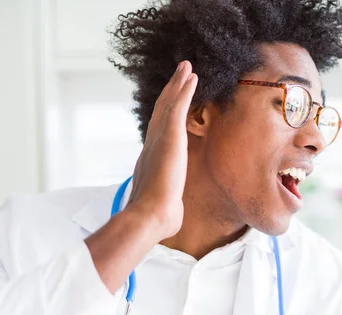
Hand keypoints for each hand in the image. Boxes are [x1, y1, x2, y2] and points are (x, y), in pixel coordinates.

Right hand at [125, 61, 197, 239]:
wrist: (150, 216)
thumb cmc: (157, 218)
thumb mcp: (165, 207)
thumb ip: (168, 205)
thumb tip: (172, 220)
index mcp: (151, 160)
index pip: (160, 132)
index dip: (165, 115)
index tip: (170, 104)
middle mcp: (152, 145)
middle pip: (161, 112)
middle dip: (170, 93)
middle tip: (178, 75)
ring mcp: (160, 139)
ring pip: (168, 104)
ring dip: (177, 84)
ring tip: (186, 68)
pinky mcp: (170, 137)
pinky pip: (177, 107)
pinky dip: (183, 90)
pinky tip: (191, 76)